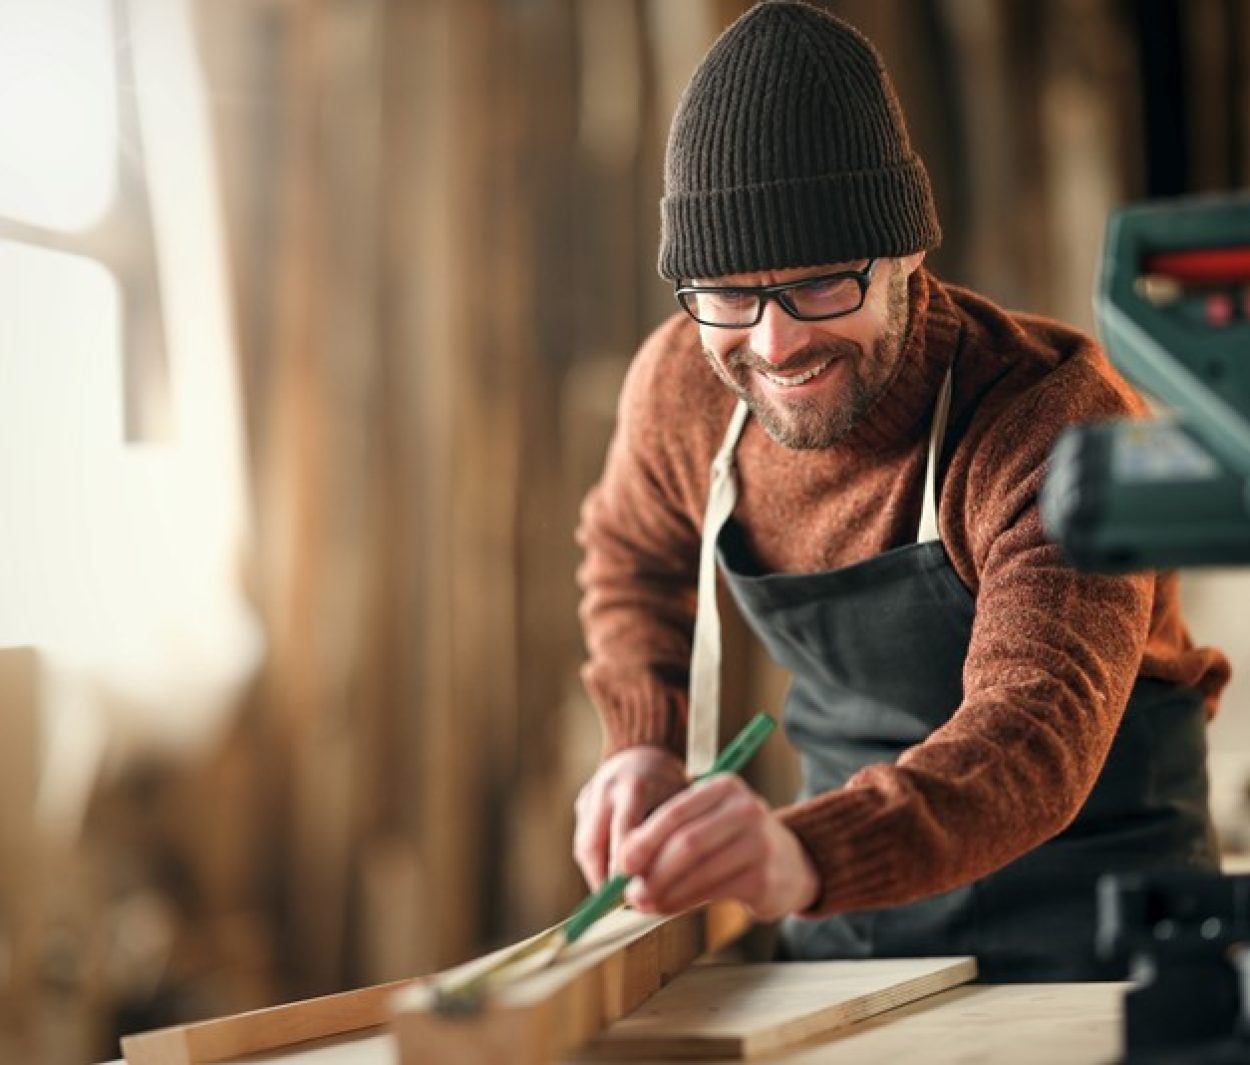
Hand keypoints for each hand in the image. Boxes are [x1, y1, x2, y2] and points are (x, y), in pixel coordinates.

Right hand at [573, 745, 687, 889]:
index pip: (623, 836)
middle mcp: (605, 787)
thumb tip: (658, 885)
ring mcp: (589, 794)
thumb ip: (667, 838)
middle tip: (620, 905)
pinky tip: (611, 877)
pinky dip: (595, 862)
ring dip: (597, 875)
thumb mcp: (678, 804)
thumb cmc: (671, 784)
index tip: (634, 895)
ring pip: (584, 846)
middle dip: (604, 879)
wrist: (644, 751)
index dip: (625, 870)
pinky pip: (584, 840)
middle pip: (593, 845)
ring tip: (614, 898)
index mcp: (634, 785)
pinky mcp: (581, 802)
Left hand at [617, 774, 818, 921]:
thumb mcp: (708, 822)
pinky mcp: (764, 877)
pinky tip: (668, 907)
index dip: (645, 839)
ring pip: (698, 870)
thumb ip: (671, 834)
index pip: (676, 811)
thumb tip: (625, 863)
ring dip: (664, 892)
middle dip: (653, 870)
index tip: (622, 864)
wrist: (790, 863)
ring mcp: (758, 843)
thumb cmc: (733, 841)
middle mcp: (745, 809)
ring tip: (644, 902)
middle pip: (687, 842)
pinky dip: (683, 902)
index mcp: (724, 787)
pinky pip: (712, 892)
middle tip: (629, 892)